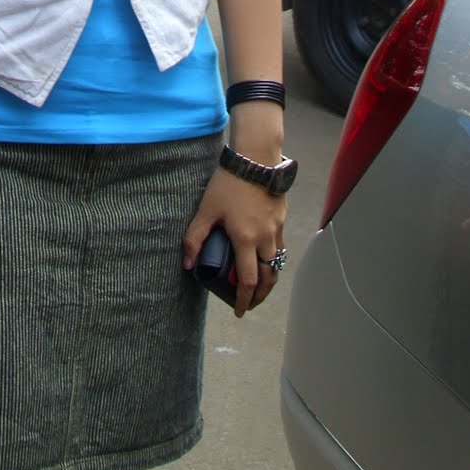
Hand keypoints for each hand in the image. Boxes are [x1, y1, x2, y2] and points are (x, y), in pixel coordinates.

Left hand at [183, 166, 287, 317]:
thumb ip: (195, 238)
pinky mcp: (282, 218)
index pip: (247, 281)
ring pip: (277, 263)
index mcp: (247, 240)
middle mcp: (266, 238)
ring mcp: (277, 229)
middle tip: (249, 303)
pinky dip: (274, 260)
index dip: (243, 300)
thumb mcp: (206, 210)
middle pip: (268, 278)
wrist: (255, 159)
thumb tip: (187, 263)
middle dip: (259, 296)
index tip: (238, 311)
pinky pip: (281, 247)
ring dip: (269, 280)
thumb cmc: (229, 183)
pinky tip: (265, 257)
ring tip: (258, 286)